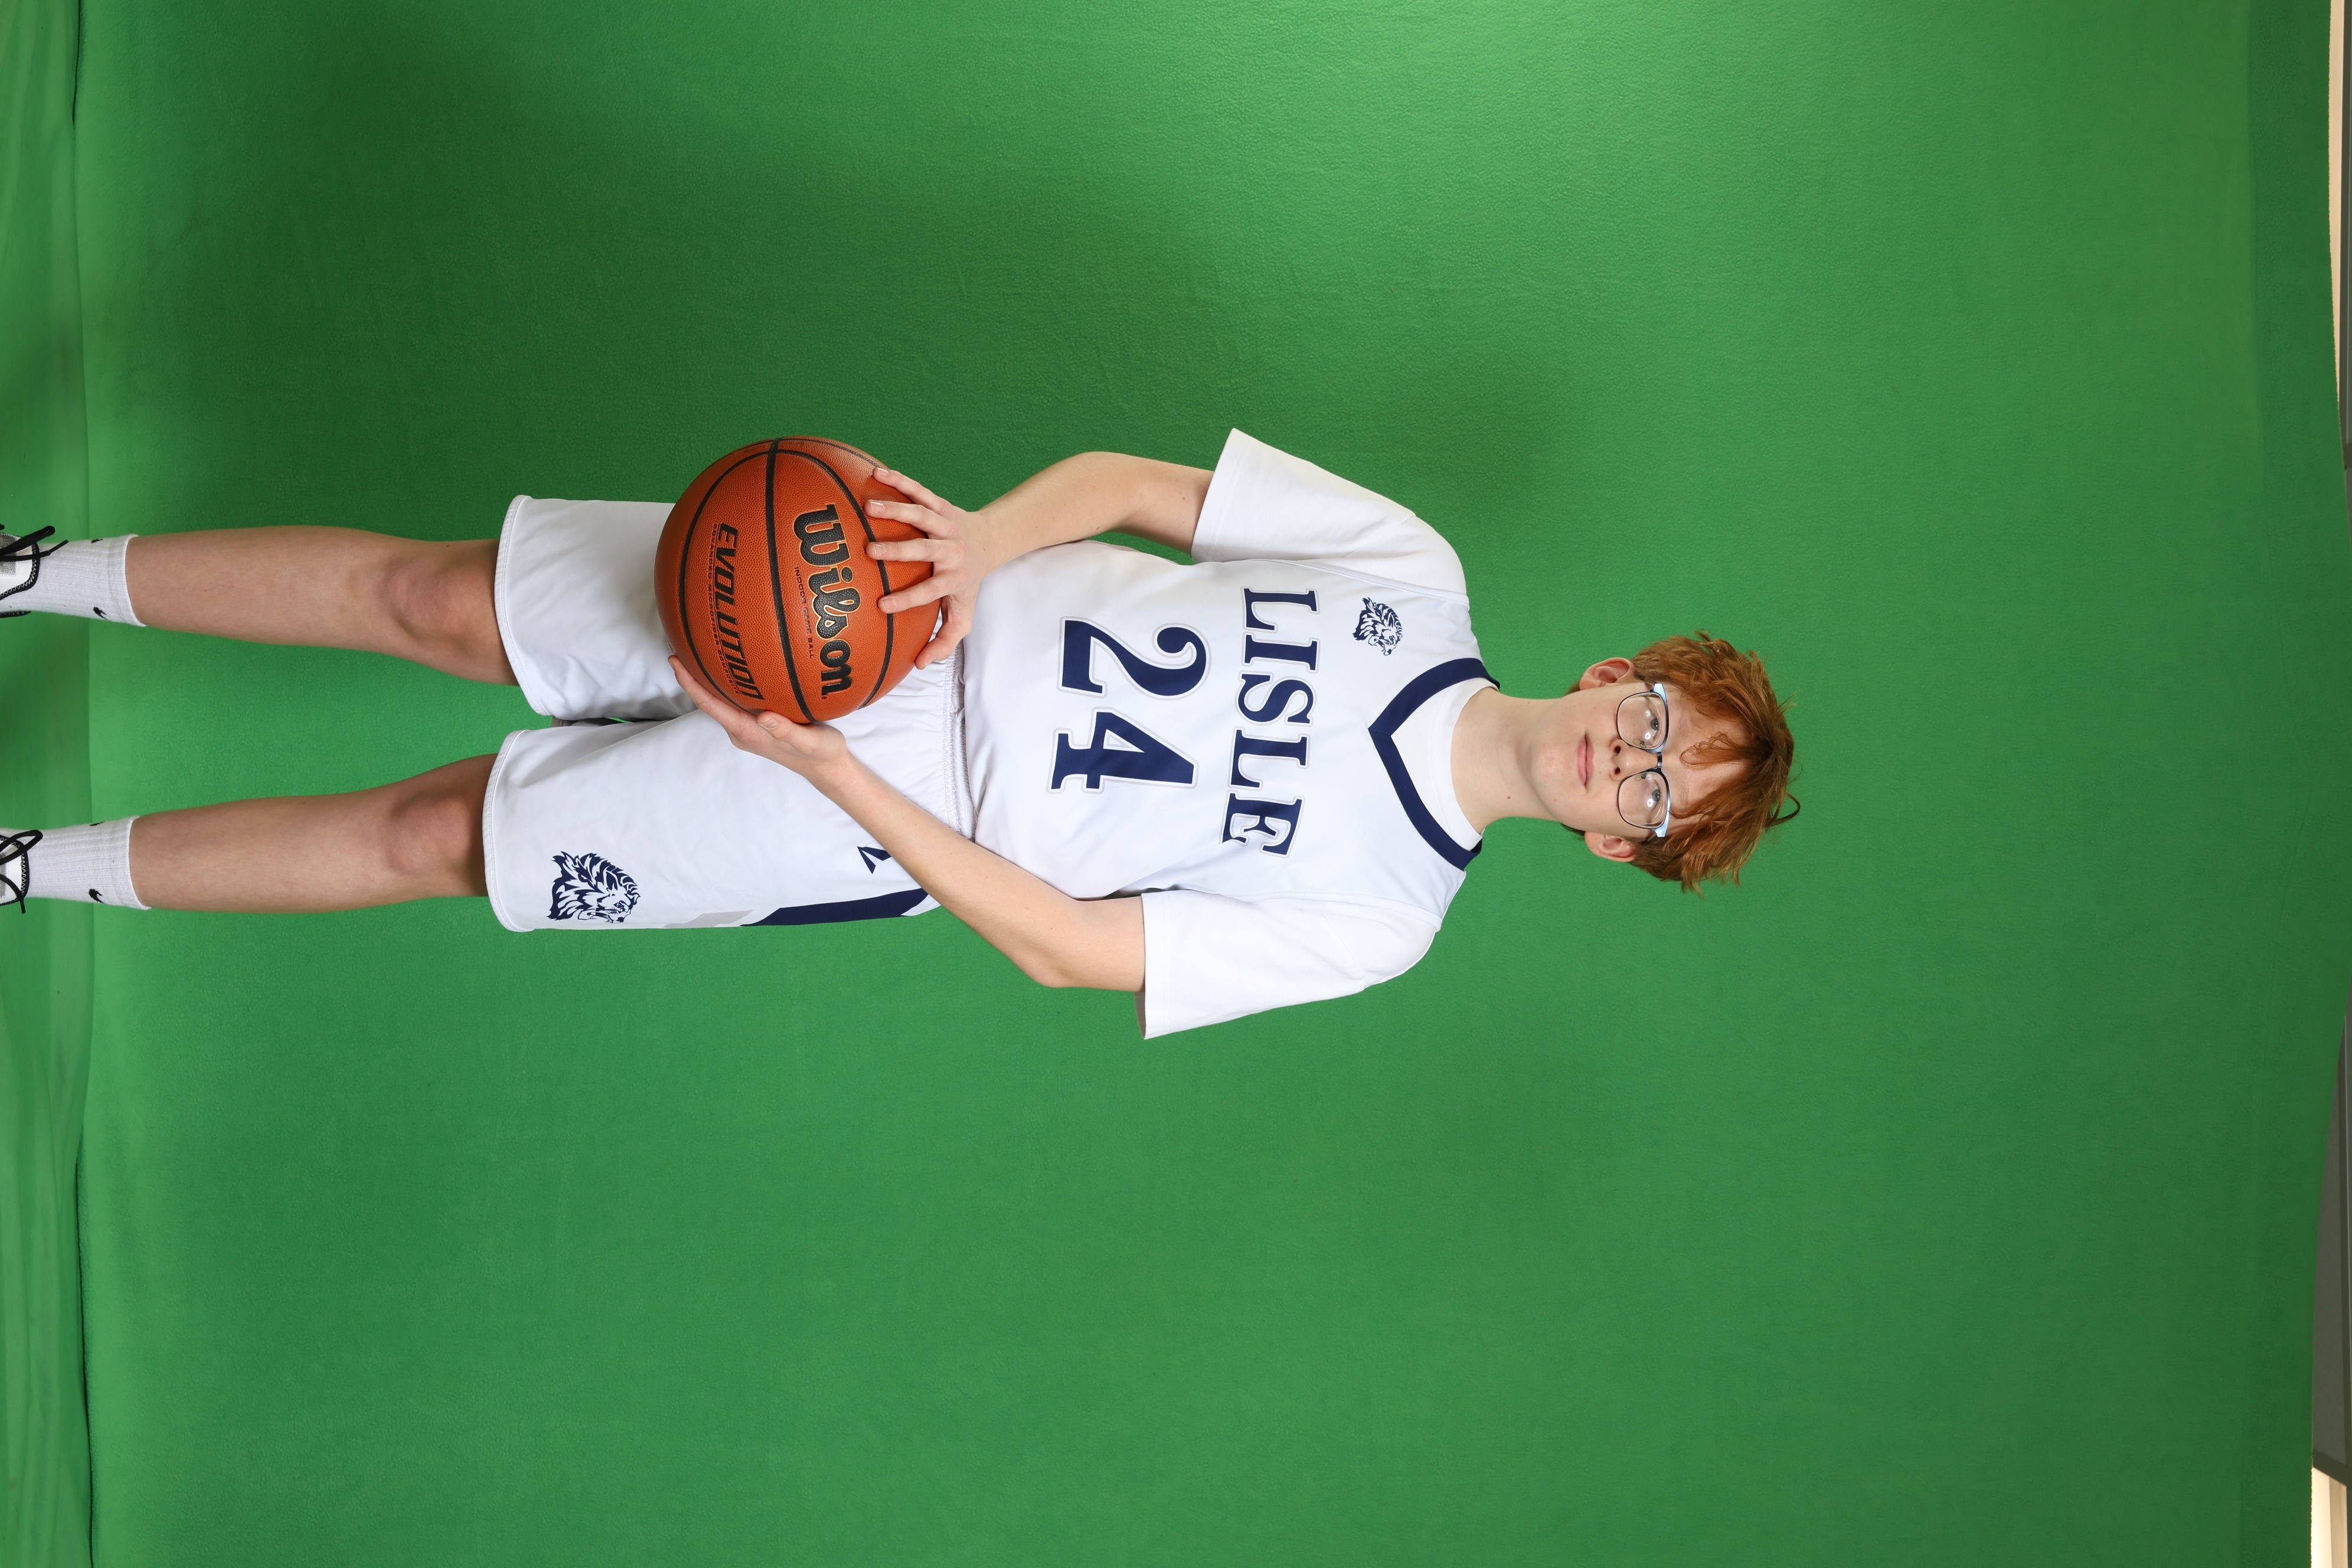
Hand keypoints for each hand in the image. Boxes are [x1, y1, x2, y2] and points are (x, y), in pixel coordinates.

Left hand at [670, 656, 851, 782]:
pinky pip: (734, 700)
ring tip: (699, 649)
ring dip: (707, 678)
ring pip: (720, 700)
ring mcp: (748, 727)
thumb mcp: (810, 742)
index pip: (710, 706)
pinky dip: (726, 682)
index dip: (690, 684)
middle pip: (709, 700)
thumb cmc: (820, 755)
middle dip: (693, 676)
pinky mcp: (758, 722)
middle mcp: (742, 730)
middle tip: (681, 644)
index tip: (675, 661)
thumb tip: (764, 717)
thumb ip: (786, 731)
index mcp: (747, 733)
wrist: (827, 768)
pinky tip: (732, 664)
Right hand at [863, 466, 1005, 668]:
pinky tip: (875, 473)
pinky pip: (920, 490)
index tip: (881, 605)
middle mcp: (950, 550)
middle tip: (871, 551)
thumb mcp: (963, 614)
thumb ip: (944, 640)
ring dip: (896, 509)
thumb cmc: (968, 583)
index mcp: (952, 578)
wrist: (991, 541)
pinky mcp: (940, 504)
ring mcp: (945, 524)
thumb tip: (919, 665)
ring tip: (868, 507)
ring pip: (921, 514)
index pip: (929, 591)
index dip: (908, 599)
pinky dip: (899, 480)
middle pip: (925, 549)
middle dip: (899, 550)